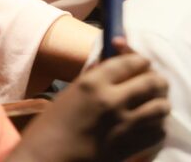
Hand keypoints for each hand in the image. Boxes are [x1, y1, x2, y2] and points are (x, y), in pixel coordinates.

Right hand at [13, 45, 168, 161]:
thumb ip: (95, 78)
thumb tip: (114, 67)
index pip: (131, 62)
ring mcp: (126, 124)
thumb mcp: (71, 92)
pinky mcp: (133, 145)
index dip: (138, 59)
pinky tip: (145, 123)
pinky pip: (159, 130)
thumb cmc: (52, 123)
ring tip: (149, 103)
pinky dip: (156, 125)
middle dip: (154, 79)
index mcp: (92, 83)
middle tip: (149, 81)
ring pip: (161, 106)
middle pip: (153, 82)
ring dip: (157, 102)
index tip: (139, 62)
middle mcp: (113, 100)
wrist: (50, 157)